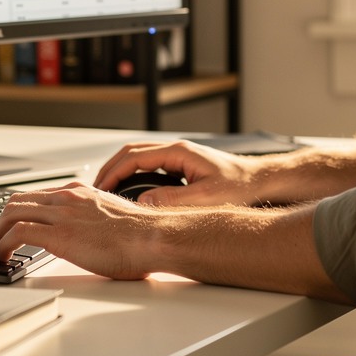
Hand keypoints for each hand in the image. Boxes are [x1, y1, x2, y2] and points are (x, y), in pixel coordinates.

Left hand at [0, 183, 169, 279]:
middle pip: (17, 200)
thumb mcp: (111, 218)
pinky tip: (4, 258)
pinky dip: (3, 244)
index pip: (38, 195)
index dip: (20, 211)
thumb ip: (94, 220)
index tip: (13, 226)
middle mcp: (67, 197)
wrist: (150, 237)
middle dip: (1, 221)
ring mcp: (61, 213)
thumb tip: (90, 236)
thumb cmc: (140, 235)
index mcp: (80, 193)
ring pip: (11, 213)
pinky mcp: (58, 233)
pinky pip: (17, 232)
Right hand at [93, 140, 261, 206]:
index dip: (113, 172)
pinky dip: (134, 177)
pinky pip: (150, 167)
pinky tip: (131, 195)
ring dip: (121, 172)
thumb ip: (172, 201)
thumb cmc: (240, 187)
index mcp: (178, 152)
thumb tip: (142, 204)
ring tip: (107, 193)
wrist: (261, 182)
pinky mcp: (183, 166)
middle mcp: (176, 150)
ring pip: (140, 159)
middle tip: (94, 191)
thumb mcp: (205, 197)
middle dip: (110, 170)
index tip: (98, 189)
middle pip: (131, 153)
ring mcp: (179, 157)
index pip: (134, 157)